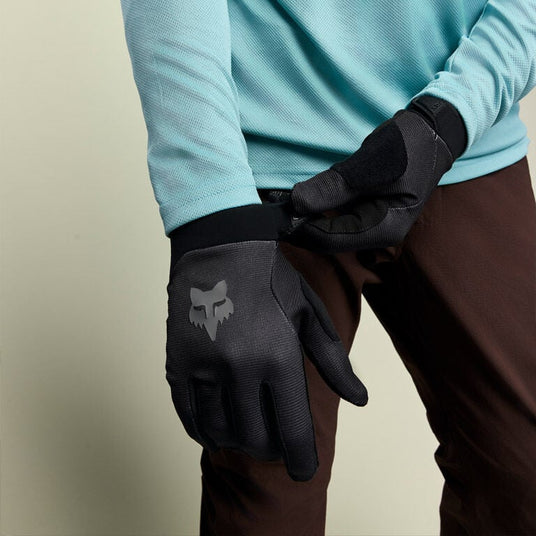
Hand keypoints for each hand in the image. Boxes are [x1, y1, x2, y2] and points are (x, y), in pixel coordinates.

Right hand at [165, 203, 367, 480]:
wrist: (220, 246)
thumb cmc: (271, 279)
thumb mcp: (310, 313)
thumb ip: (335, 361)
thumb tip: (359, 400)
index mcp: (280, 357)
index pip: (293, 429)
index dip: (301, 459)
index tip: (304, 471)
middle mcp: (241, 368)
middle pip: (256, 438)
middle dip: (270, 450)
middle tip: (275, 446)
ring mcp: (205, 367)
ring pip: (221, 431)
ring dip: (237, 442)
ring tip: (246, 436)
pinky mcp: (178, 363)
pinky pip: (188, 415)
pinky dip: (203, 431)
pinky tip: (214, 431)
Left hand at [287, 95, 466, 252]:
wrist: (434, 132)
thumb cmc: (408, 146)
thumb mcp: (368, 164)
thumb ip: (332, 186)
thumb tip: (296, 203)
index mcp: (384, 229)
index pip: (331, 240)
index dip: (301, 229)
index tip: (277, 213)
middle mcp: (378, 234)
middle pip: (329, 240)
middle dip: (301, 226)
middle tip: (275, 207)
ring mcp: (373, 225)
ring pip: (330, 230)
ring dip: (306, 218)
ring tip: (282, 202)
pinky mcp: (367, 213)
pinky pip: (336, 218)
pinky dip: (318, 209)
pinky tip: (302, 198)